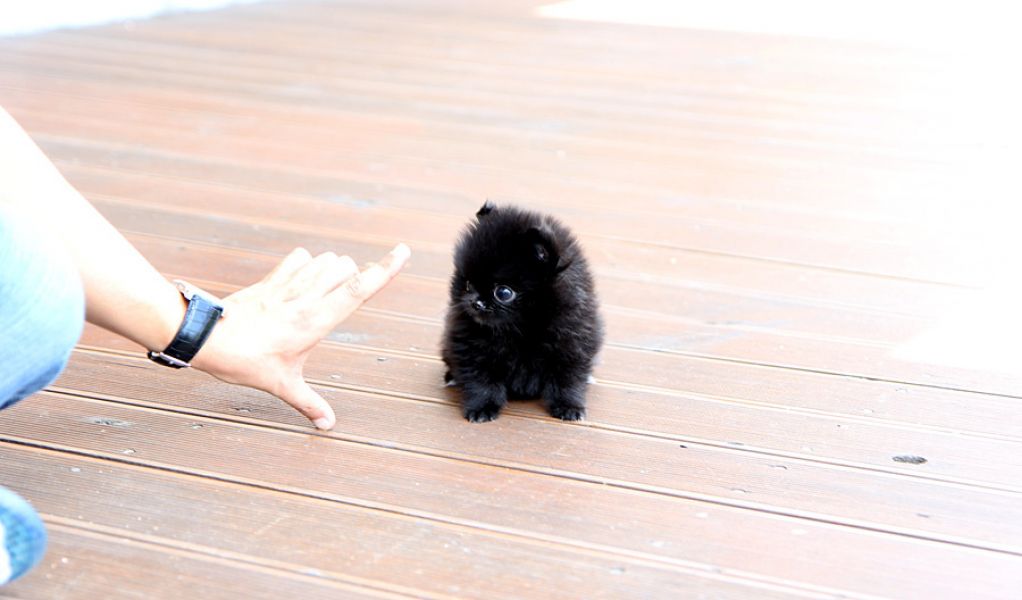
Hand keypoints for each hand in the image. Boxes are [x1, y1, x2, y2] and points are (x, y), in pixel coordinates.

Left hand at [191, 243, 410, 429]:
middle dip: (356, 275)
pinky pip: (299, 258)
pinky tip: (304, 277)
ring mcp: (289, 285)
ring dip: (335, 268)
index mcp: (317, 321)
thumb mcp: (282, 385)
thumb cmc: (246, 361)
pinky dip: (308, 262)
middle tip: (347, 298)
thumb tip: (327, 426)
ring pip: (326, 259)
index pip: (360, 288)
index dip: (385, 269)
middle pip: (347, 267)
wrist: (207, 337)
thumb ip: (308, 404)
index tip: (404, 251)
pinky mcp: (272, 280)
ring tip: (328, 290)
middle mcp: (307, 297)